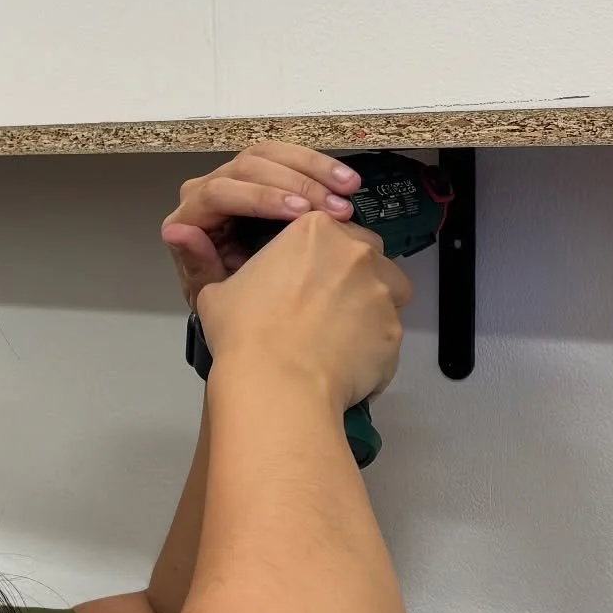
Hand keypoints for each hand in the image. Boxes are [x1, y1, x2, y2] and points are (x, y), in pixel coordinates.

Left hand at [161, 142, 363, 306]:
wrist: (236, 298)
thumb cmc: (221, 298)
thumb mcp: (209, 292)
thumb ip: (196, 263)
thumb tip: (177, 231)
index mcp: (190, 214)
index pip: (219, 193)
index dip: (261, 198)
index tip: (301, 213)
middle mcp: (208, 187)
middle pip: (249, 167)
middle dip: (297, 184)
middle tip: (336, 208)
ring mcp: (234, 177)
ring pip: (272, 155)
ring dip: (314, 169)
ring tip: (349, 189)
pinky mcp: (261, 173)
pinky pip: (289, 158)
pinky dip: (320, 168)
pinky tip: (347, 182)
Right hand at [197, 211, 412, 412]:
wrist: (276, 382)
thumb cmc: (246, 334)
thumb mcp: (218, 291)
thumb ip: (239, 276)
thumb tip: (223, 275)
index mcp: (314, 230)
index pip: (329, 230)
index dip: (319, 255)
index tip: (306, 276)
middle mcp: (356, 252)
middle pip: (367, 254)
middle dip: (352, 275)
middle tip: (325, 305)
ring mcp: (381, 291)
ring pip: (389, 290)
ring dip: (371, 306)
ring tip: (340, 334)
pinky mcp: (394, 331)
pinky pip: (387, 336)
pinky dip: (372, 348)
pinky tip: (345, 364)